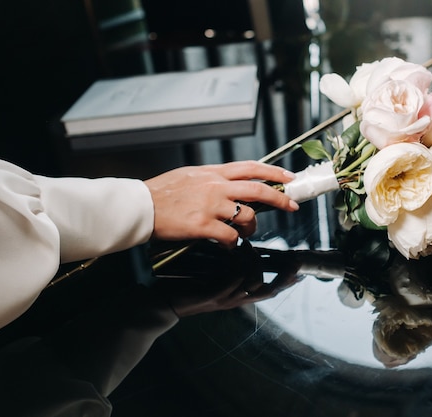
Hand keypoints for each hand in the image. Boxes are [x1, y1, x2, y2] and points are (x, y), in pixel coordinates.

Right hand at [144, 161, 298, 247]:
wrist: (140, 206)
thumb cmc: (161, 193)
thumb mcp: (189, 175)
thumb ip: (212, 179)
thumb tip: (231, 184)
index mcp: (212, 173)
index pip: (250, 168)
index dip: (273, 172)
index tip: (288, 177)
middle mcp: (215, 187)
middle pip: (258, 190)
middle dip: (279, 199)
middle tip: (291, 205)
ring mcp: (210, 206)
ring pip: (247, 216)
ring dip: (251, 228)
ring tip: (245, 233)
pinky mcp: (202, 225)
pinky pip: (230, 236)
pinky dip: (233, 243)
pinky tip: (228, 245)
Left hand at [152, 240, 301, 315]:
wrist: (163, 303)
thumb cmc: (188, 286)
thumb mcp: (214, 274)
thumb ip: (229, 261)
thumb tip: (242, 242)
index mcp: (238, 293)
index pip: (267, 287)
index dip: (285, 280)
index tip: (299, 270)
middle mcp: (235, 299)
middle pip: (266, 291)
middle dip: (283, 280)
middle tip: (294, 267)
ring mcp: (224, 300)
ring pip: (250, 288)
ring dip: (257, 270)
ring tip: (256, 251)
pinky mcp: (210, 298)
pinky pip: (230, 288)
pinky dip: (237, 276)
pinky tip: (239, 261)